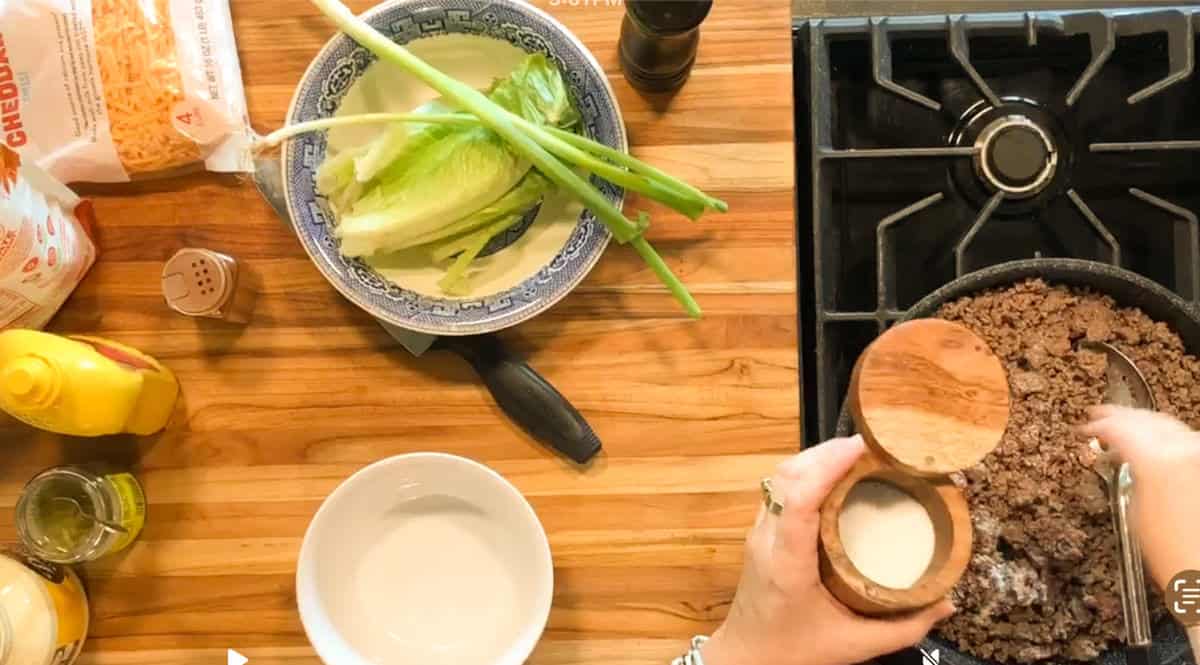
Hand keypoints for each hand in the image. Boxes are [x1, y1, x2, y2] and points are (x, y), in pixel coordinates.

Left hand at [701, 435, 954, 664]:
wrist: (747, 659)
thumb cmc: (794, 651)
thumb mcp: (854, 646)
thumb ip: (904, 627)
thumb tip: (947, 603)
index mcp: (787, 564)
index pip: (798, 501)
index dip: (825, 467)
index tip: (858, 446)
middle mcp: (767, 540)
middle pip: (787, 477)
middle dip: (826, 452)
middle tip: (871, 444)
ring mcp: (758, 532)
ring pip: (779, 477)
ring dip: (814, 458)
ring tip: (856, 452)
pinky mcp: (759, 532)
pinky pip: (779, 488)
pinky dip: (805, 472)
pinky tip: (833, 473)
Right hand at [1079, 405, 1199, 589]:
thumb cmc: (1172, 553)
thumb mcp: (1133, 508)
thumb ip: (1130, 470)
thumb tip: (1124, 455)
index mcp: (1157, 459)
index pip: (1120, 427)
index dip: (1099, 424)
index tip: (1087, 426)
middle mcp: (1185, 451)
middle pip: (1148, 420)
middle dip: (1124, 417)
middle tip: (1102, 417)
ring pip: (1170, 427)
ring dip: (1146, 425)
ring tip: (1128, 429)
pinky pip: (1186, 442)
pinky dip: (1167, 439)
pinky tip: (1156, 446)